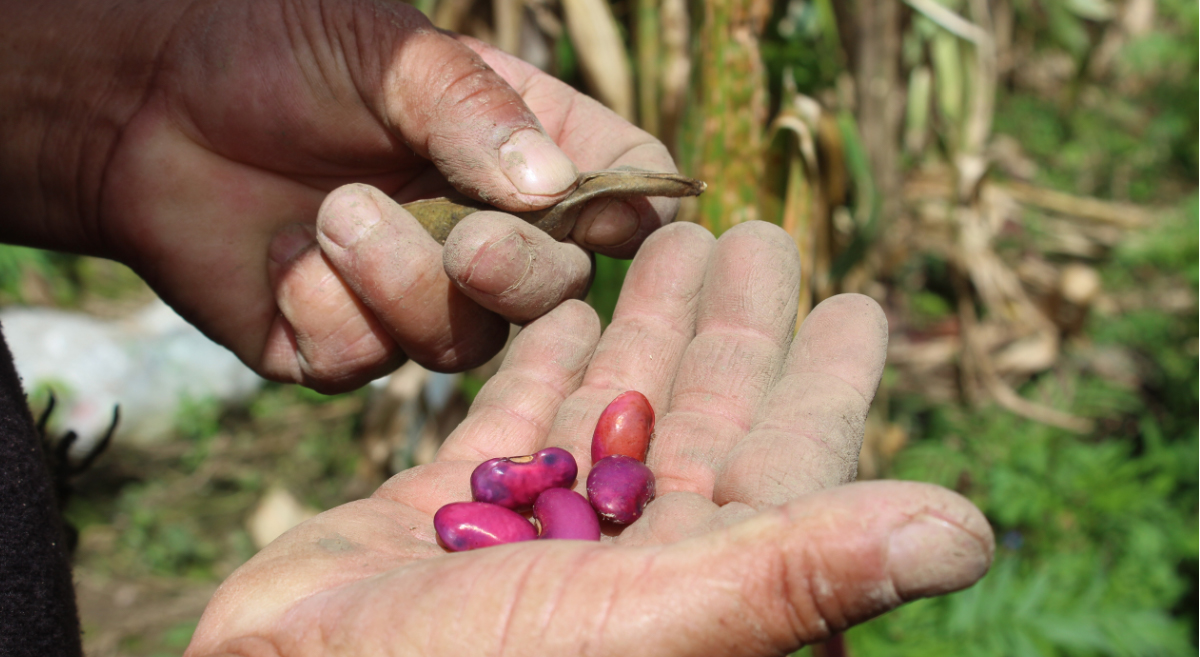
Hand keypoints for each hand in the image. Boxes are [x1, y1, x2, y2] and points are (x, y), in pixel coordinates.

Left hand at [1, 0, 676, 390]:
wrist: (145, 96)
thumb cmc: (275, 45)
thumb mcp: (389, 54)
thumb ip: (474, 111)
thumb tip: (555, 188)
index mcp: (517, 147)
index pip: (621, 189)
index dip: (633, 213)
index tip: (611, 221)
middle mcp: (479, 229)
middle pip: (558, 291)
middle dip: (518, 275)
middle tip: (469, 243)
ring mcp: (411, 296)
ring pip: (461, 342)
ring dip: (401, 282)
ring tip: (333, 211)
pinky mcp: (337, 342)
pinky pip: (362, 361)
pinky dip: (323, 308)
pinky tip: (285, 252)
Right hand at [185, 222, 993, 656]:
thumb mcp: (654, 620)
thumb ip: (799, 569)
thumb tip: (972, 531)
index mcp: (698, 580)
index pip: (790, 464)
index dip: (829, 381)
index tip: (860, 302)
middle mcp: (625, 560)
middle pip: (704, 417)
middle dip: (734, 324)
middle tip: (758, 233)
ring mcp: (531, 535)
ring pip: (610, 407)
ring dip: (646, 324)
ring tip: (668, 236)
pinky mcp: (441, 515)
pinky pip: (510, 420)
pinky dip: (542, 361)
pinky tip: (570, 306)